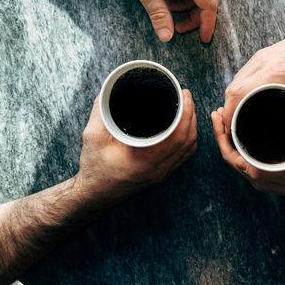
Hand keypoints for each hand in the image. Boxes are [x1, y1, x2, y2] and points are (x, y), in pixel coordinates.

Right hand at [76, 89, 197, 205]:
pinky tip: (183, 126)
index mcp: (144, 160)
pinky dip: (187, 139)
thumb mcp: (93, 136)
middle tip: (186, 95)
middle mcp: (157, 169)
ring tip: (187, 106)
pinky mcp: (161, 174)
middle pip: (188, 141)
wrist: (94, 194)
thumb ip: (101, 110)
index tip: (184, 95)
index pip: (177, 137)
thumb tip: (109, 90)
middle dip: (191, 114)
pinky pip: (183, 156)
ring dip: (191, 126)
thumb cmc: (93, 167)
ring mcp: (161, 174)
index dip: (186, 114)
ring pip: (189, 149)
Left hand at [210, 108, 284, 202]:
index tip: (217, 116)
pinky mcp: (273, 169)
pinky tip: (249, 128)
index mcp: (258, 178)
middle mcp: (257, 178)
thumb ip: (269, 168)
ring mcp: (264, 174)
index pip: (229, 155)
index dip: (220, 135)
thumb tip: (248, 163)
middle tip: (218, 112)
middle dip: (222, 132)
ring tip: (229, 116)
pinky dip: (245, 139)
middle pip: (231, 153)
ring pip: (240, 153)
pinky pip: (251, 153)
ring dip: (232, 135)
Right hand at [222, 24, 284, 134]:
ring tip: (235, 113)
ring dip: (232, 97)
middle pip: (232, 88)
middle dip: (228, 108)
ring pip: (235, 80)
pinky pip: (242, 73)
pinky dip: (239, 87)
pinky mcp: (261, 54)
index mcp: (274, 73)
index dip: (229, 112)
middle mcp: (262, 63)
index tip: (230, 127)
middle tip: (232, 125)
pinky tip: (244, 96)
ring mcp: (260, 57)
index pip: (238, 93)